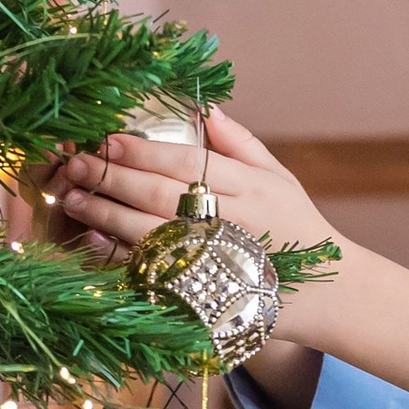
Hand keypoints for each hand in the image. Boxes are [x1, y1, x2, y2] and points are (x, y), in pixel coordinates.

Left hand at [49, 107, 408, 408]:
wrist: (331, 297)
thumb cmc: (299, 231)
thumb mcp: (281, 179)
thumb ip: (241, 144)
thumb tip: (205, 108)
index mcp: (252, 190)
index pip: (187, 164)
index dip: (143, 151)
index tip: (108, 138)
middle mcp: (235, 225)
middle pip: (163, 197)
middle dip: (114, 179)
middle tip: (78, 164)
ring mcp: (221, 265)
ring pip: (153, 236)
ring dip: (108, 217)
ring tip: (77, 199)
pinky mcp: (209, 299)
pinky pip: (157, 278)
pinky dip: (123, 261)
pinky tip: (96, 244)